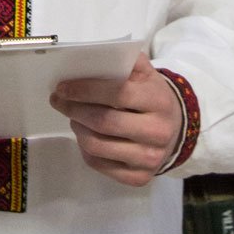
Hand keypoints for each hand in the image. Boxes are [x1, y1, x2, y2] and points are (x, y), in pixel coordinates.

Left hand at [50, 53, 182, 186]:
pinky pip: (100, 164)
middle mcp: (157, 133)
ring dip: (77, 128)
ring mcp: (149, 159)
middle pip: (104, 123)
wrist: (175, 129)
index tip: (62, 87)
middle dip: (74, 109)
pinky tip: (84, 135)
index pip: (117, 94)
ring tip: (72, 117)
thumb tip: (90, 55)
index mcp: (158, 101)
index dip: (85, 90)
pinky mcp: (139, 178)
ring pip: (98, 146)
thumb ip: (124, 60)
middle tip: (58, 100)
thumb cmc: (151, 95)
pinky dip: (84, 149)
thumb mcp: (145, 73)